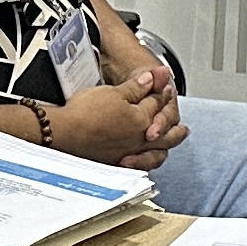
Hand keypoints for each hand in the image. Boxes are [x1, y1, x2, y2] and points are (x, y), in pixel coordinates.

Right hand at [44, 73, 185, 170]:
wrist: (63, 134)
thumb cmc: (86, 114)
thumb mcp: (115, 93)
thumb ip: (138, 87)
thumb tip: (155, 79)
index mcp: (142, 121)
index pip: (159, 106)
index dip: (163, 94)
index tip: (166, 88)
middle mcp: (139, 141)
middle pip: (166, 136)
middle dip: (176, 131)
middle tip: (183, 130)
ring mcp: (128, 154)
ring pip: (156, 155)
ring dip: (164, 150)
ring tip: (167, 148)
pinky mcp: (114, 164)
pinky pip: (138, 166)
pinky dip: (145, 162)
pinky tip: (141, 161)